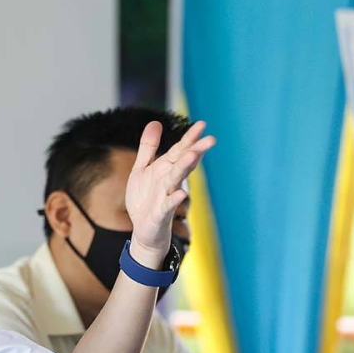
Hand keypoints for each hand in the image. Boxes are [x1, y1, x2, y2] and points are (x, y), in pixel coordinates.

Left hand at [125, 121, 213, 267]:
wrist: (143, 230)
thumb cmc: (145, 198)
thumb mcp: (142, 169)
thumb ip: (148, 147)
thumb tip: (155, 122)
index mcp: (165, 169)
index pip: (179, 150)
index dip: (190, 138)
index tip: (202, 124)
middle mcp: (169, 181)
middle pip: (183, 163)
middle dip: (195, 151)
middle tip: (211, 139)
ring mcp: (167, 197)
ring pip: (176, 180)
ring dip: (185, 167)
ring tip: (193, 154)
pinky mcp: (160, 213)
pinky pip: (167, 205)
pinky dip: (174, 199)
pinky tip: (181, 193)